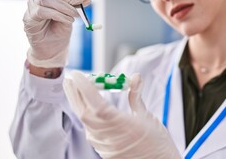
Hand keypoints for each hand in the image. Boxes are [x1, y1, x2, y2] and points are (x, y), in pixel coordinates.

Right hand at [23, 0, 91, 67]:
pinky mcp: (28, 18)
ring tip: (76, 14)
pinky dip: (58, 14)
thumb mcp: (71, 15)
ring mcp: (31, 7)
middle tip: (81, 1)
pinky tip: (68, 20)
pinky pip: (41, 12)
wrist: (52, 49)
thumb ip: (75, 5)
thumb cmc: (60, 30)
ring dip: (64, 6)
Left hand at [63, 71, 181, 158]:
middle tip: (68, 78)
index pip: (96, 104)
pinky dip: (86, 116)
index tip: (76, 75)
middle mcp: (109, 136)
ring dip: (78, 104)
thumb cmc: (157, 142)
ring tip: (76, 90)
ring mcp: (104, 146)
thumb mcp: (148, 117)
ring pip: (85, 121)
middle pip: (84, 112)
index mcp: (122, 125)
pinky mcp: (103, 151)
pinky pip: (89, 130)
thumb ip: (136, 96)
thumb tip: (134, 77)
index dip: (84, 89)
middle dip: (74, 94)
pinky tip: (87, 108)